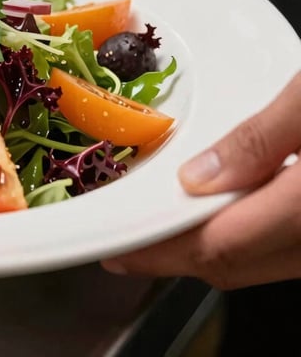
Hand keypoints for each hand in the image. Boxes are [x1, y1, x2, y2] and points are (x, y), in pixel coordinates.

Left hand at [101, 70, 300, 288]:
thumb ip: (261, 138)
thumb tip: (198, 179)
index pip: (223, 245)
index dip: (163, 252)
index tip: (119, 248)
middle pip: (238, 264)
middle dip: (177, 257)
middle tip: (130, 242)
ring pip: (263, 262)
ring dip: (209, 249)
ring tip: (163, 227)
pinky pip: (286, 248)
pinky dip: (244, 238)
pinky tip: (222, 212)